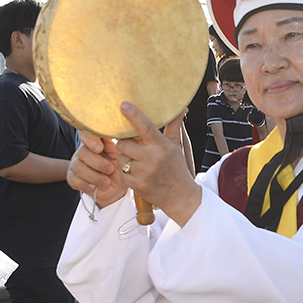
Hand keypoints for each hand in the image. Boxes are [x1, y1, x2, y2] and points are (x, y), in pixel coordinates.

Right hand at [68, 131, 126, 208]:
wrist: (118, 186)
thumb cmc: (119, 167)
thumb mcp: (121, 155)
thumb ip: (114, 145)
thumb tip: (110, 136)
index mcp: (95, 142)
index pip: (85, 134)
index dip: (90, 139)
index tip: (100, 148)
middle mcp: (83, 151)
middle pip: (82, 152)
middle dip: (98, 163)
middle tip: (110, 169)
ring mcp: (76, 164)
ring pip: (78, 167)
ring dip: (94, 176)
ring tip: (106, 182)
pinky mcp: (73, 178)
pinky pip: (75, 181)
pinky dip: (86, 185)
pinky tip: (94, 187)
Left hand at [112, 104, 201, 224]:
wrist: (180, 196)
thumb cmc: (177, 168)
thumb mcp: (176, 146)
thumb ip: (174, 127)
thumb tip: (182, 109)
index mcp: (162, 146)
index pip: (145, 127)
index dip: (133, 115)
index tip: (123, 105)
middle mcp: (152, 158)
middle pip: (124, 144)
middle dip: (125, 145)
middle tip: (134, 148)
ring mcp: (144, 172)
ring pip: (121, 159)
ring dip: (125, 159)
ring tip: (138, 163)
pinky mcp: (137, 185)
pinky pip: (122, 173)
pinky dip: (126, 173)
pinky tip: (137, 174)